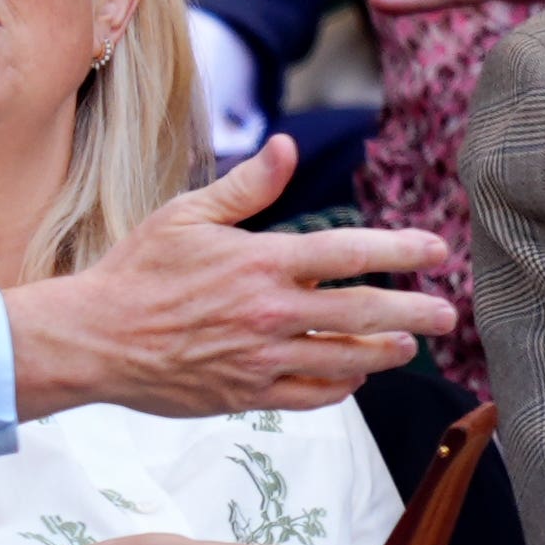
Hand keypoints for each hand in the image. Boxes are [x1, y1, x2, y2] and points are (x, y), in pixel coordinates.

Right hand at [3, 135, 452, 419]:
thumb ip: (246, 186)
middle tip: (448, 315)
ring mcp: (261, 358)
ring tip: (408, 346)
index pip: (350, 253)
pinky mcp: (247, 395)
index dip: (400, 251)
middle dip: (414, 312)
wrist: (95, 339)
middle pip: (363, 313)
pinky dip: (340, 386)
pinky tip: (353, 375)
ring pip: (344, 360)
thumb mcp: (188, 214)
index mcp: (262, 261)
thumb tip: (288, 149)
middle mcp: (270, 312)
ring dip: (384, 353)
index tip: (436, 250)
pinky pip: (310, 395)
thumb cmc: (137, 270)